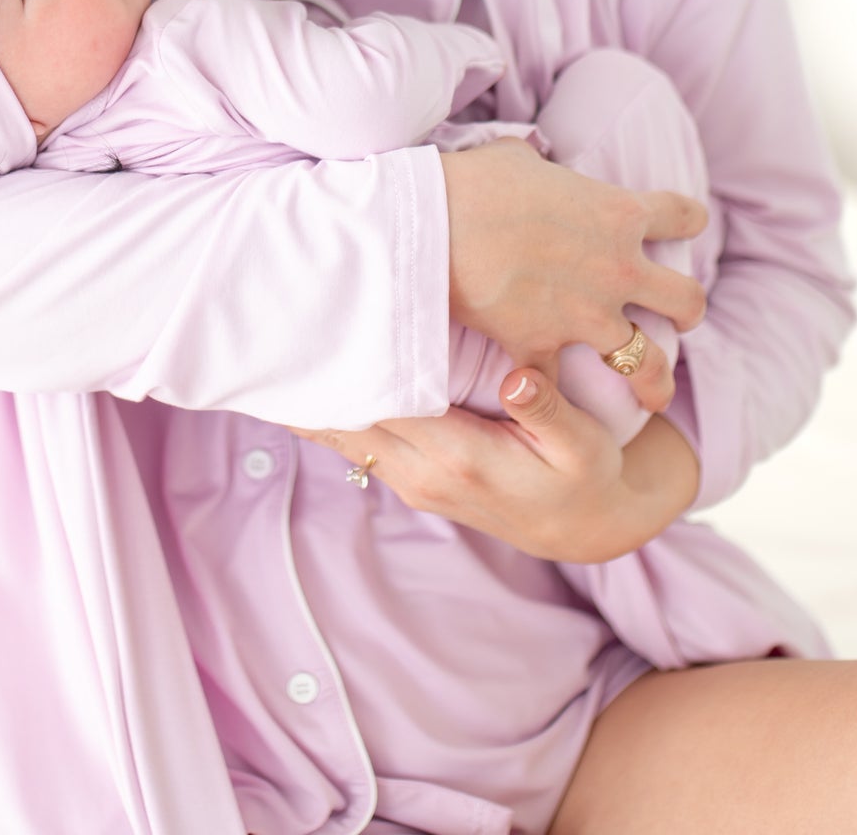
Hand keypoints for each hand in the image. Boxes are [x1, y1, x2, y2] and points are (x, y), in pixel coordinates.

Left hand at [286, 364, 700, 563]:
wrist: (593, 526)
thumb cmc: (591, 475)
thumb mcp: (586, 444)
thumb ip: (547, 410)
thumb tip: (516, 376)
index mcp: (457, 457)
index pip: (381, 404)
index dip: (341, 367)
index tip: (303, 331)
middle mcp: (422, 473)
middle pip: (345, 421)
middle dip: (306, 381)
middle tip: (262, 329)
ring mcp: (413, 478)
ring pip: (343, 434)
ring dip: (306, 398)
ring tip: (264, 349)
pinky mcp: (413, 476)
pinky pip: (357, 441)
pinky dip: (326, 412)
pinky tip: (301, 383)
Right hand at [441, 137, 708, 412]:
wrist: (430, 225)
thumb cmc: (472, 182)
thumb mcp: (519, 157)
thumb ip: (543, 169)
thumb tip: (532, 168)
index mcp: (619, 214)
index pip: (683, 216)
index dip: (687, 220)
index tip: (682, 227)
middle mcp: (616, 268)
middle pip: (687, 300)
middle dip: (687, 311)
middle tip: (677, 317)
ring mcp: (585, 314)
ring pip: (648, 361)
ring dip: (654, 379)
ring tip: (655, 393)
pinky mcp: (540, 346)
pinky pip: (558, 388)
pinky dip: (552, 396)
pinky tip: (551, 402)